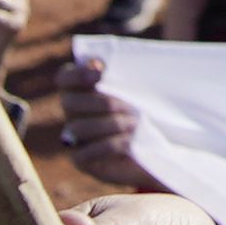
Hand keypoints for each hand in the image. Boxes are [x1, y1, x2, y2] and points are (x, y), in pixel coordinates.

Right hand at [43, 43, 157, 195]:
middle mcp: (73, 114)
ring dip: (110, 124)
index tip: (101, 72)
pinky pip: (84, 154)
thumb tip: (97, 62)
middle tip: (128, 106)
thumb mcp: (139, 90)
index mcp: (82, 91)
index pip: (65, 78)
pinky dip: (110, 145)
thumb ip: (120, 74)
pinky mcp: (83, 161)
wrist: (160, 148)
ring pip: (78, 127)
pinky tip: (129, 142)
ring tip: (134, 125)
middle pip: (69, 102)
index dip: (78, 74)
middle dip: (101, 103)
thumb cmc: (147, 112)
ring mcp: (75, 139)